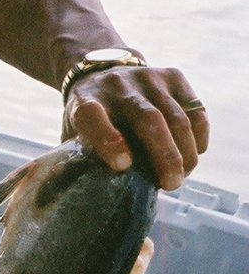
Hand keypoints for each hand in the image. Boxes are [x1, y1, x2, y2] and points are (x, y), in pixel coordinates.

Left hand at [62, 64, 208, 190]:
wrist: (102, 73)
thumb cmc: (91, 118)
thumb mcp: (75, 136)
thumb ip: (82, 161)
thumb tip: (93, 200)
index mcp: (84, 102)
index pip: (91, 116)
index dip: (108, 140)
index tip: (122, 166)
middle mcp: (115, 85)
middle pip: (146, 118)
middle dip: (164, 156)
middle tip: (171, 185)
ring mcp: (146, 77)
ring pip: (175, 116)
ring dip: (184, 152)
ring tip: (181, 176)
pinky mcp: (172, 76)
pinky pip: (195, 109)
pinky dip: (199, 136)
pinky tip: (193, 154)